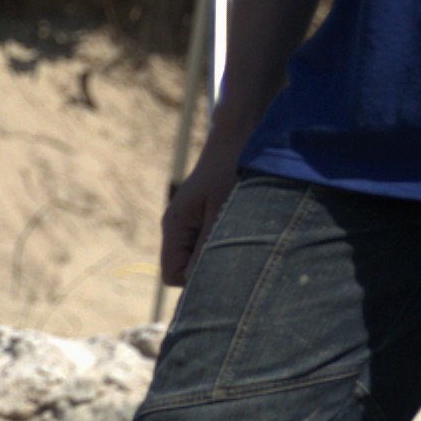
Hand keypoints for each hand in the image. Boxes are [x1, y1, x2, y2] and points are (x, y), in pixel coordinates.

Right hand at [158, 143, 247, 287]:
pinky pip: (208, 246)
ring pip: (199, 259)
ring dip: (221, 257)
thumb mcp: (224, 212)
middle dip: (210, 270)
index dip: (197, 280)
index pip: (173, 275)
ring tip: (246, 238)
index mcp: (175, 225)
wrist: (242, 136)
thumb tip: (200, 284)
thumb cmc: (235, 171)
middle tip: (241, 256)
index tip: (227, 267)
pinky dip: (226, 246)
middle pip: (185, 270)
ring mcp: (190, 223)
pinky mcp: (204, 219)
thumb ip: (209, 248)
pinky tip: (245, 231)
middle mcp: (177, 227)